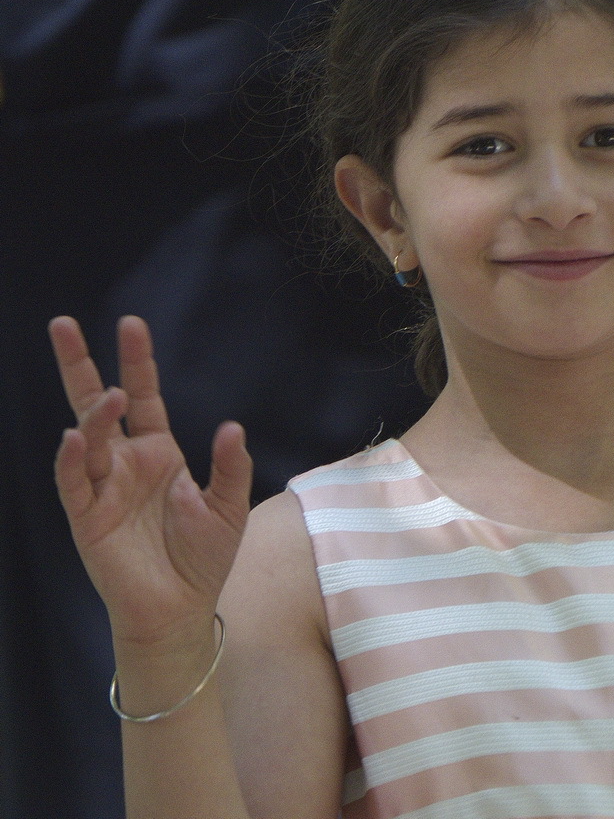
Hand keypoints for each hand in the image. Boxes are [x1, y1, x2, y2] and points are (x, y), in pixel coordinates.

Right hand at [49, 315, 251, 645]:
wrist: (182, 609)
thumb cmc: (204, 558)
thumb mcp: (229, 506)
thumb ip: (230, 466)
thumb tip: (231, 426)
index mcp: (159, 454)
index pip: (143, 397)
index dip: (136, 362)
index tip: (130, 325)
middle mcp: (126, 463)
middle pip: (97, 404)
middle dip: (80, 365)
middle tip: (62, 324)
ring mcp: (103, 488)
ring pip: (87, 438)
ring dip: (92, 415)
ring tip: (104, 394)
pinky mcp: (87, 518)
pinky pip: (73, 482)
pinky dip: (72, 459)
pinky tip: (74, 437)